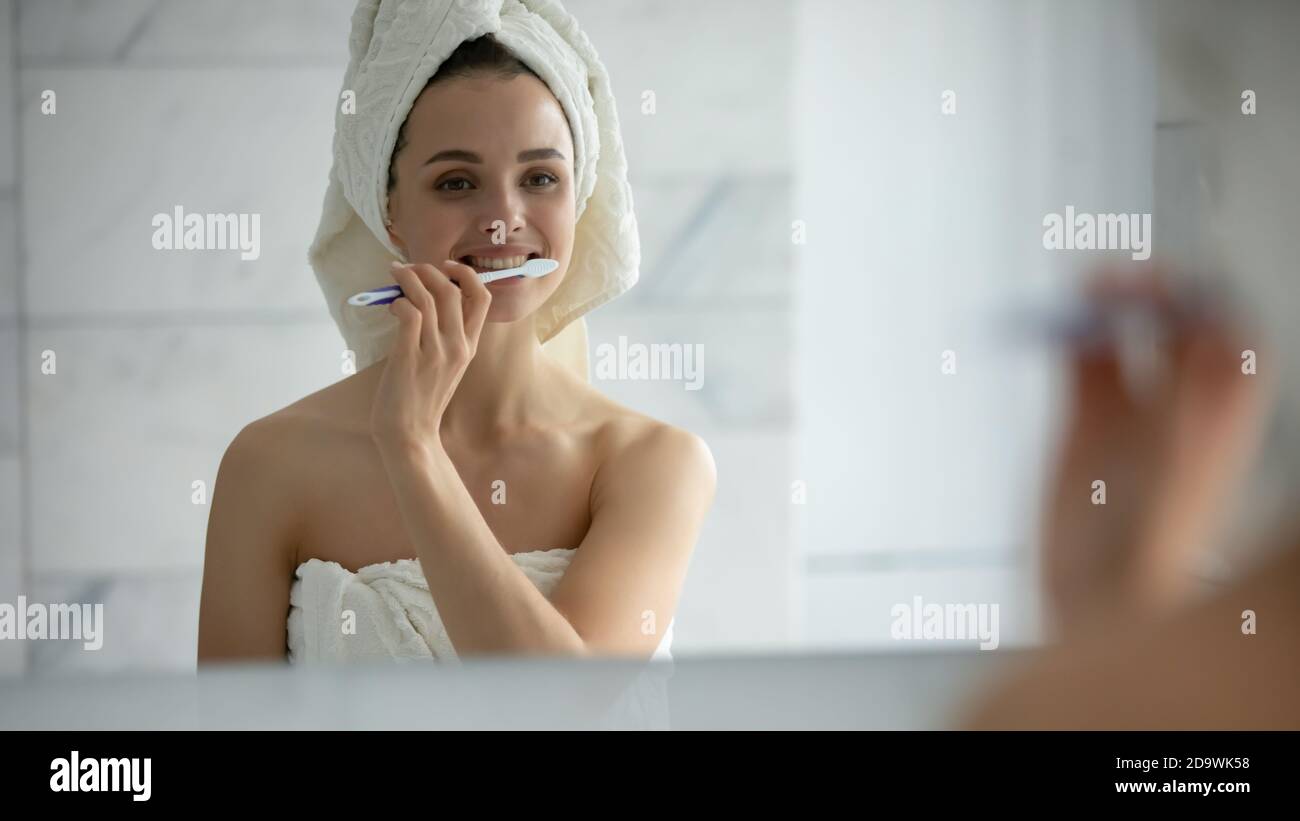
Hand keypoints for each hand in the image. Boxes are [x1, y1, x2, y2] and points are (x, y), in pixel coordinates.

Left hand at [369, 260, 491, 452]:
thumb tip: (422, 303)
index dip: (466, 275)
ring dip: (408, 279)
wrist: (410, 435)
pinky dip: (398, 302)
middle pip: (452, 291)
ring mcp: (434, 352)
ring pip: (427, 298)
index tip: (447, 267)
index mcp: (469, 347)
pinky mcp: (409, 357)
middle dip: (429, 270)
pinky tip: (391, 306)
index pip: (482, 299)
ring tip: (394, 274)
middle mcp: (457, 346)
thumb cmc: (422, 401)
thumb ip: (443, 338)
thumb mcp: (446, 368)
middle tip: (410, 267)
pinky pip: (408, 314)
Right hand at [1040, 264, 1272, 638]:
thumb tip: (1200, 334)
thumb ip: (1185, 401)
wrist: (1095, 595)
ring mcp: (1129, 410)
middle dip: (1150, 293)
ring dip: (1106, 306)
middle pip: (1175, 325)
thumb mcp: (1176, 470)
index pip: (1228, 337)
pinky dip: (1066, 335)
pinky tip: (1054, 324)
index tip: (1172, 283)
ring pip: (1124, 336)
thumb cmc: (1147, 552)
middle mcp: (1177, 406)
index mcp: (1219, 416)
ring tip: (1082, 289)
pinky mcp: (1082, 421)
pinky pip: (1079, 361)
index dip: (1206, 301)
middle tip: (1118, 279)